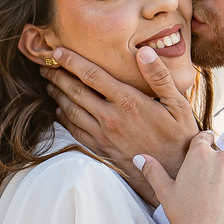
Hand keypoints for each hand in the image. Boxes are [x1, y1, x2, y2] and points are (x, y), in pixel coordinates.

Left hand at [41, 46, 198, 196]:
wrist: (173, 172)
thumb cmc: (178, 135)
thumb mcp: (177, 104)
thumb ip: (159, 77)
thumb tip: (143, 52)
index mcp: (128, 101)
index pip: (92, 76)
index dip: (72, 61)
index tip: (57, 51)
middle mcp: (111, 118)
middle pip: (75, 92)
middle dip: (57, 76)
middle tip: (45, 66)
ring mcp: (104, 135)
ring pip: (71, 111)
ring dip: (57, 95)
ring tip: (49, 84)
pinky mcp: (101, 148)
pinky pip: (75, 131)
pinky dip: (64, 118)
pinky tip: (60, 110)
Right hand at [133, 131, 223, 223]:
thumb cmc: (183, 214)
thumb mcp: (164, 191)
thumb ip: (153, 170)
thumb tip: (139, 157)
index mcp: (200, 154)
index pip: (204, 137)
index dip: (203, 142)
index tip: (203, 149)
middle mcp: (222, 158)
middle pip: (219, 157)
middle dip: (213, 168)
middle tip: (204, 189)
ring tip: (215, 201)